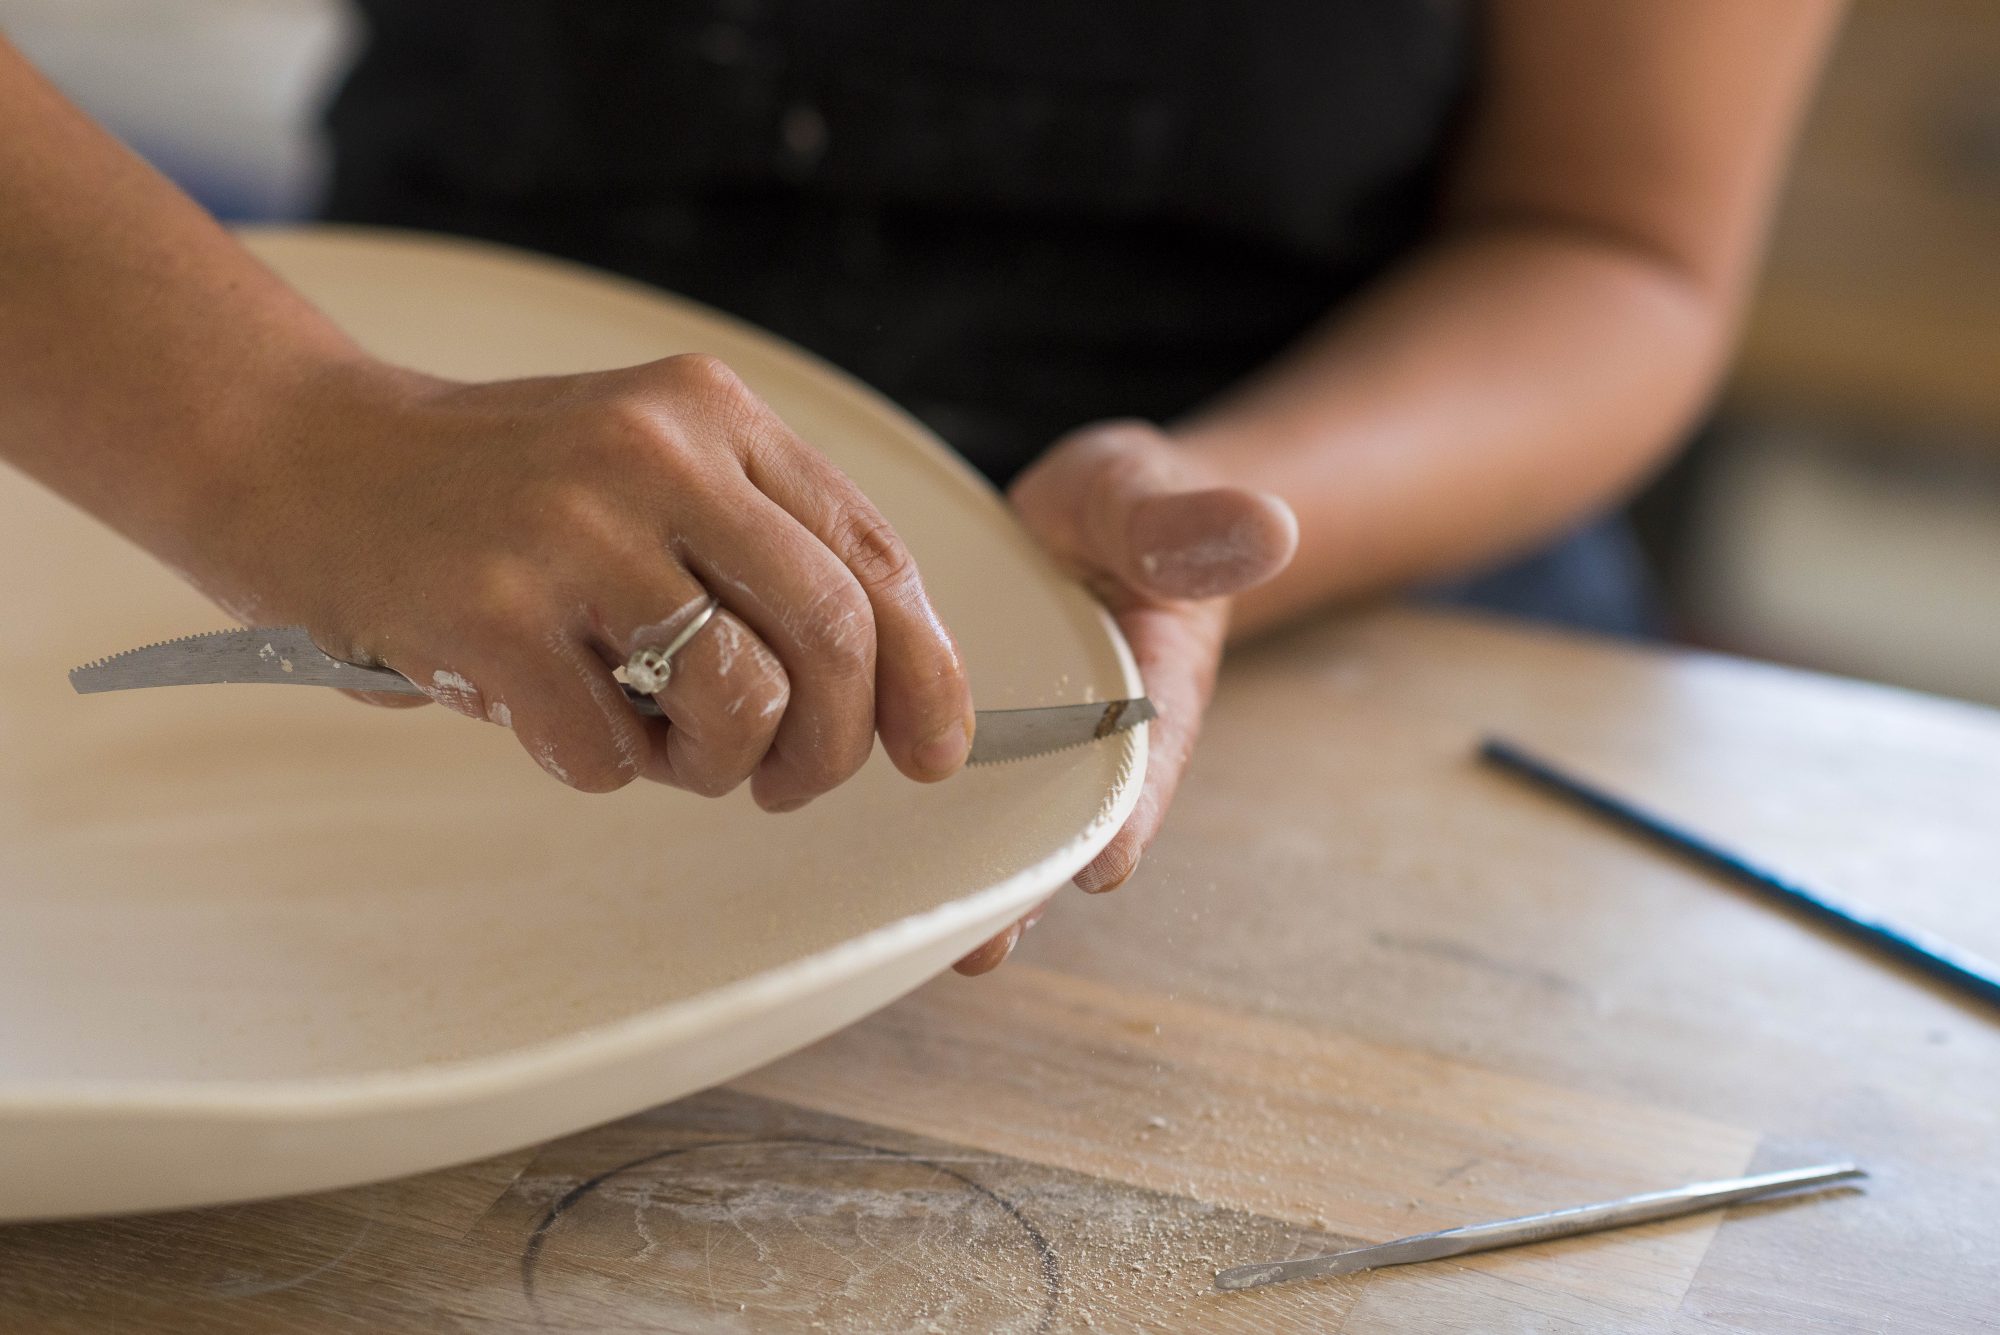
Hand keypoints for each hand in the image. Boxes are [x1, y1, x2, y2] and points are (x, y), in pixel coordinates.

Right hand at [190, 354, 974, 806]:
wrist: (308, 460)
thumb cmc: (502, 492)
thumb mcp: (652, 471)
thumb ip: (763, 551)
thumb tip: (896, 693)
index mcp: (715, 414)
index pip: (874, 556)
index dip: (926, 671)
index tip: (937, 750)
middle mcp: (658, 454)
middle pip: (833, 635)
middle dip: (836, 745)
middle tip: (791, 782)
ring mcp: (571, 531)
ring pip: (740, 703)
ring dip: (721, 768)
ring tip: (662, 745)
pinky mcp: (489, 614)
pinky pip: (612, 756)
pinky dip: (604, 770)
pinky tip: (552, 717)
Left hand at [952, 421, 1296, 973]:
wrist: (1091, 513)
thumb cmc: (1134, 507)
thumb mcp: (1152, 498)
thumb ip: (1190, 524)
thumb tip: (1267, 529)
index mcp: (1154, 690)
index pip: (1147, 761)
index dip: (1127, 813)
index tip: (1100, 865)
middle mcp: (1090, 741)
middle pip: (1064, 821)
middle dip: (1028, 884)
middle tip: (984, 945)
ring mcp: (1027, 750)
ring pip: (998, 822)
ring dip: (963, 876)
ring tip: (915, 939)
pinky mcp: (967, 738)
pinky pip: (941, 782)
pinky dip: (905, 818)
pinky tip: (853, 855)